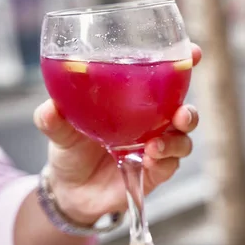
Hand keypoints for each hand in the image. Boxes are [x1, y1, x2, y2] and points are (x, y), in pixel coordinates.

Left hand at [33, 44, 201, 224]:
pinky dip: (163, 162)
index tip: (195, 53)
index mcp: (137, 103)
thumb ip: (54, 119)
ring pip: (183, 141)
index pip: (167, 80)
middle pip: (184, 112)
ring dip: (176, 141)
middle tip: (181, 114)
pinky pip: (170, 166)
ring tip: (156, 146)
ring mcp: (156, 149)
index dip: (185, 64)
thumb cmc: (70, 150)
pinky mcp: (155, 173)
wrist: (70, 191)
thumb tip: (50, 109)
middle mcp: (152, 124)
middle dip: (189, 112)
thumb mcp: (59, 131)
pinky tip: (147, 160)